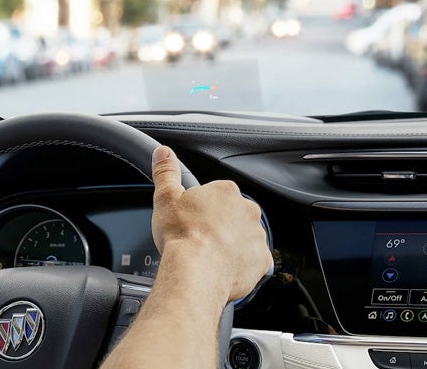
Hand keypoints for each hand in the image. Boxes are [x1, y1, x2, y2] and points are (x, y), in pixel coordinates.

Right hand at [150, 146, 271, 300]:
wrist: (196, 274)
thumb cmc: (182, 237)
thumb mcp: (166, 198)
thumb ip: (166, 172)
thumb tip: (164, 153)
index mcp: (226, 192)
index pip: (217, 194)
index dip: (202, 208)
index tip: (192, 219)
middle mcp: (247, 211)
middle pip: (232, 215)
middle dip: (219, 225)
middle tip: (199, 238)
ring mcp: (257, 236)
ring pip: (243, 237)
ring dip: (231, 244)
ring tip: (210, 255)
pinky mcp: (262, 260)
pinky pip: (253, 260)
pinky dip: (241, 264)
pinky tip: (223, 268)